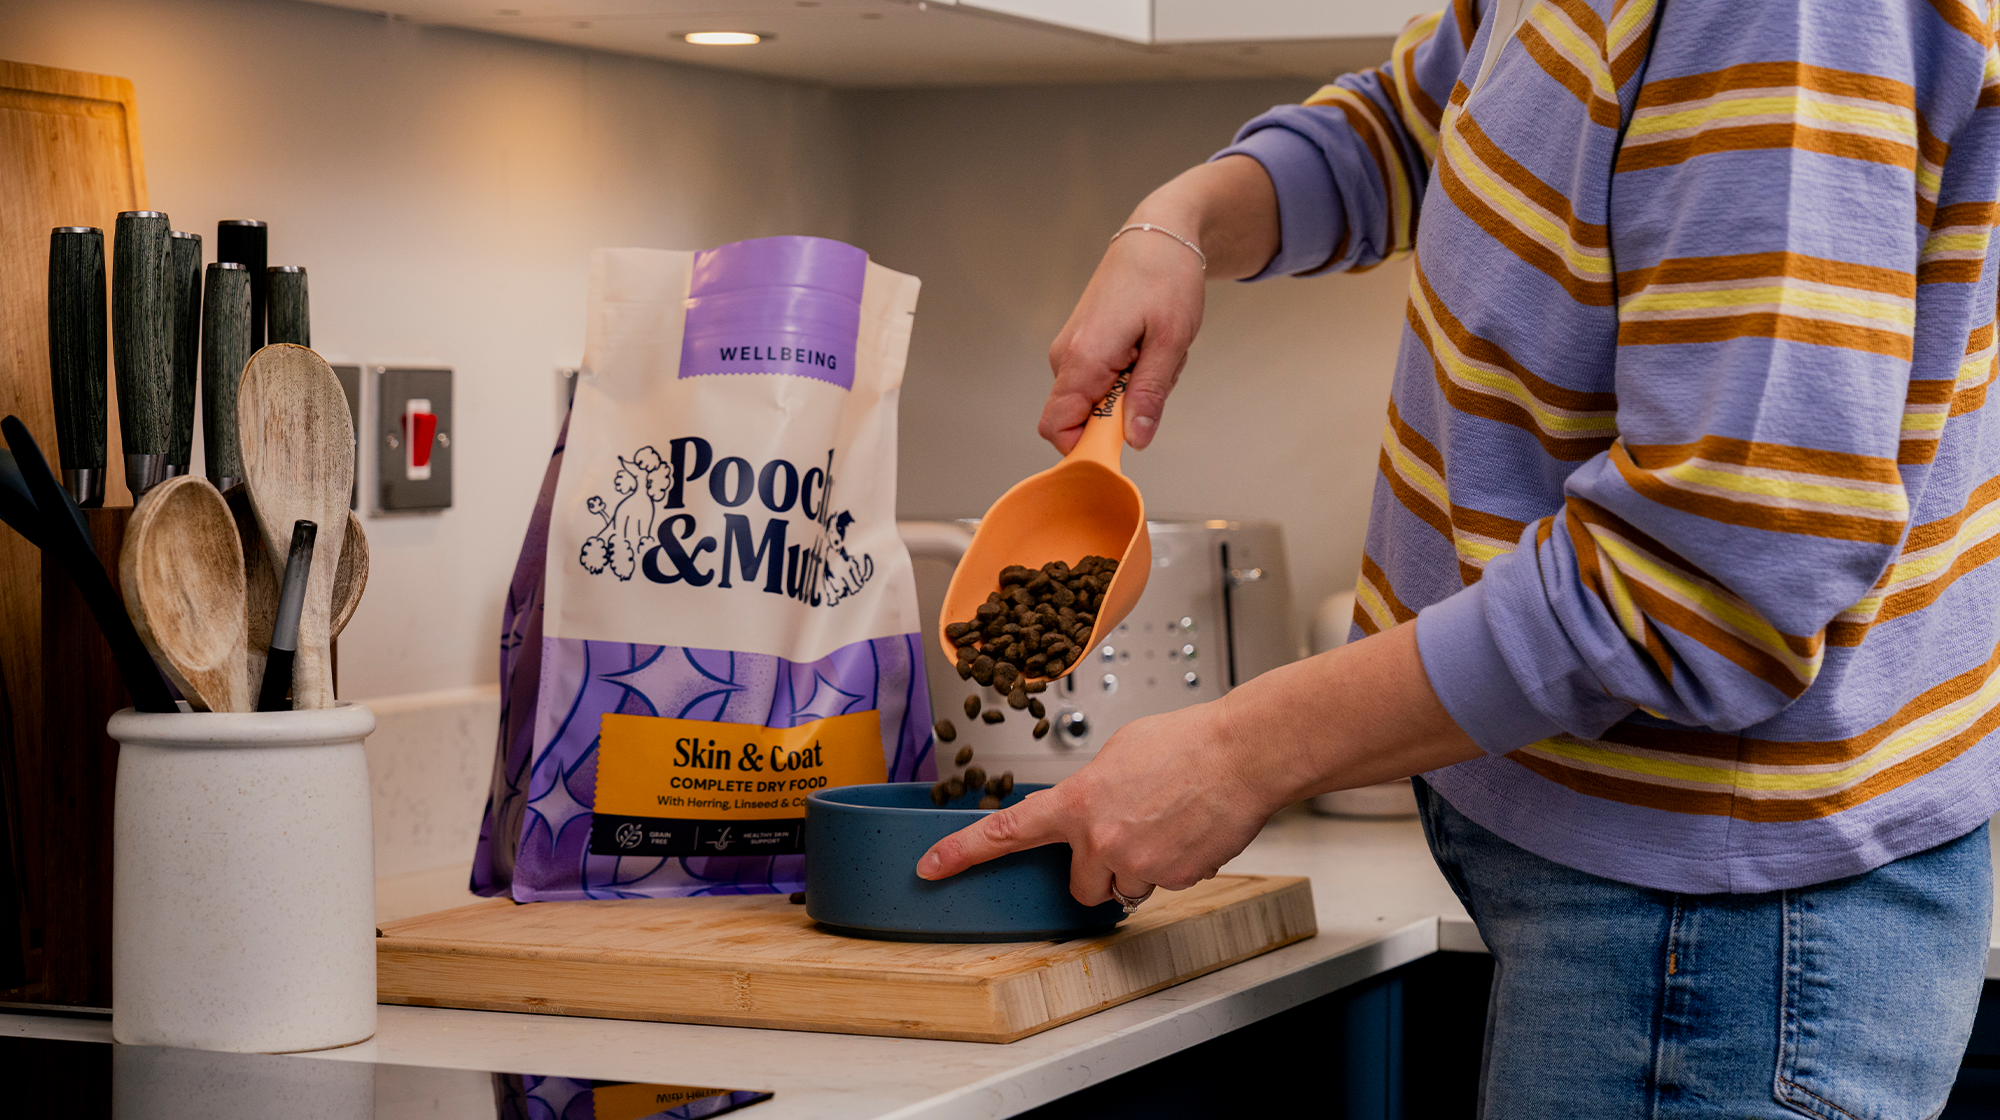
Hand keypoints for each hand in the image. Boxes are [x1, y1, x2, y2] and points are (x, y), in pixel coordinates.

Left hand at [916, 700, 1276, 905]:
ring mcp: (1138, 865)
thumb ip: (1089, 789)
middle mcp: (1101, 840)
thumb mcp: (1117, 753)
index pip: (1005, 833)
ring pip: (1125, 890)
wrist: (1243, 755)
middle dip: (1098, 872)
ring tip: (1168, 827)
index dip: (962, 853)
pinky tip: (1191, 832)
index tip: (931, 867)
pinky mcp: (1176, 880)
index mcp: (1078, 802)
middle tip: (1128, 838)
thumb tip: (1088, 807)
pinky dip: (1176, 865)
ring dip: (1139, 870)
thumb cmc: (1188, 743)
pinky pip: (1165, 884)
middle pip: (1081, 886)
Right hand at [1040, 155, 1279, 453]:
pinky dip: (1128, 374)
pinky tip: (1148, 346)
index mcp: (1083, 358)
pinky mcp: (1081, 345)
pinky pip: (1100, 381)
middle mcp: (1066, 356)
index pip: (1057, 429)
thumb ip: (1150, 395)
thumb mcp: (1170, 342)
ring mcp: (1071, 350)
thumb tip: (1135, 440)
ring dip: (1131, 391)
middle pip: (1080, 419)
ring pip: (1096, 400)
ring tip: (1155, 351)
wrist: (1158, 234)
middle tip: (1156, 375)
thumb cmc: (1165, 277)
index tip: (1125, 438)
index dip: (1087, 447)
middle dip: (1123, 414)